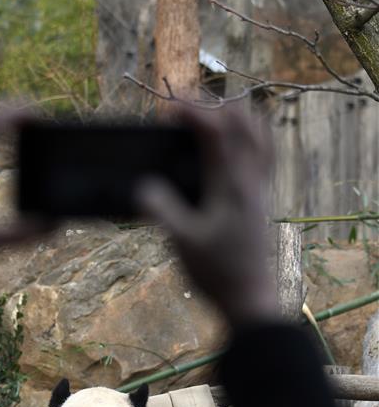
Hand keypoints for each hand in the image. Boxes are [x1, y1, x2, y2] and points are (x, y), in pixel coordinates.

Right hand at [137, 106, 279, 327]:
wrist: (249, 298)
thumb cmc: (217, 272)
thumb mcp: (181, 242)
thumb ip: (161, 209)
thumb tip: (142, 186)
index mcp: (231, 184)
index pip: (217, 130)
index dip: (192, 111)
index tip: (168, 110)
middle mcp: (251, 179)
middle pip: (244, 120)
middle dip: (213, 107)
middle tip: (185, 116)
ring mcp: (260, 188)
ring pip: (259, 134)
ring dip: (234, 119)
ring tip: (208, 124)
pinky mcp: (262, 199)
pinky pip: (263, 154)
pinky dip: (247, 139)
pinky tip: (228, 152)